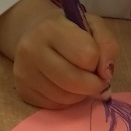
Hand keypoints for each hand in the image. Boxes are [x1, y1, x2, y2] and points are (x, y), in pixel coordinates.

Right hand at [0, 0, 117, 107]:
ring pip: (64, 97)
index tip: (96, 58)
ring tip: (81, 79)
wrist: (35, 33)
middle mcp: (32, 49)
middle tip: (97, 79)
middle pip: (73, 81)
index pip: (86, 55)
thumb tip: (106, 74)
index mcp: (50, 28)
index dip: (98, 60)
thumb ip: (107, 45)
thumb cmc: (70, 29)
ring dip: (81, 94)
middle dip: (93, 84)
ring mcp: (23, 72)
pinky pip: (54, 105)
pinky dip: (67, 100)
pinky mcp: (22, 90)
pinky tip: (66, 86)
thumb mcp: (93, 25)